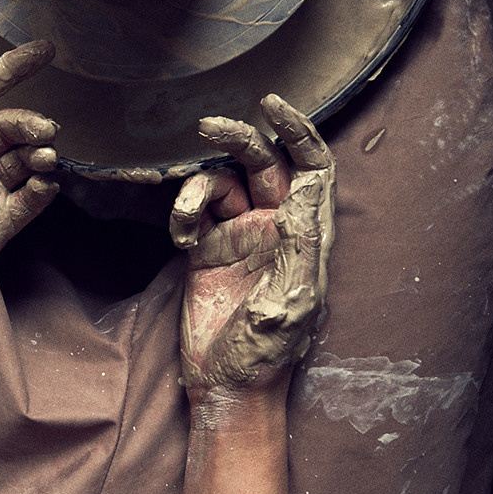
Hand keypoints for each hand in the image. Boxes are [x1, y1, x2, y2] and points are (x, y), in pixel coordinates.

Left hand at [0, 41, 58, 334]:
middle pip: (9, 127)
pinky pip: (28, 200)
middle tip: (44, 130)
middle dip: (29, 123)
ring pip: (23, 159)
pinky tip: (44, 182)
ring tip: (43, 157)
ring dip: (38, 153)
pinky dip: (42, 188)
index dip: (12, 69)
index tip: (45, 51)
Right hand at [170, 95, 334, 401]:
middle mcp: (273, 227)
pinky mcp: (206, 249)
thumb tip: (304, 186)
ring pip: (220, 184)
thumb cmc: (268, 353)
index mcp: (305, 235)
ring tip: (186, 218)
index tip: (272, 105)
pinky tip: (181, 238)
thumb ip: (299, 241)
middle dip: (238, 138)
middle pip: (261, 163)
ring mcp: (238, 236)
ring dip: (199, 188)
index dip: (298, 132)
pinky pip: (193, 212)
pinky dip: (183, 215)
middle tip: (208, 124)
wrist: (225, 387)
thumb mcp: (293, 298)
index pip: (311, 168)